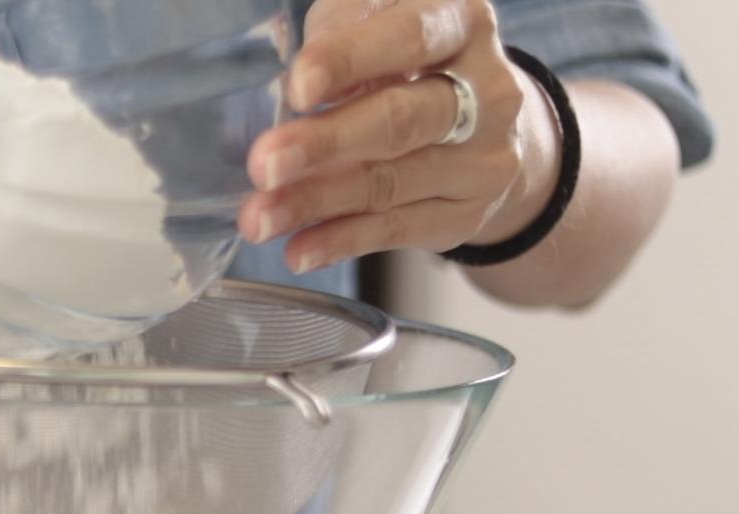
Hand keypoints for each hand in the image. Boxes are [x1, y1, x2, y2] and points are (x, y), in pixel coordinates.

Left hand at [237, 0, 560, 273]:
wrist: (492, 132)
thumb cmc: (415, 67)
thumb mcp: (381, 25)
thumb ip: (342, 32)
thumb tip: (294, 80)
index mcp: (462, 25)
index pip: (408, 38)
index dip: (350, 61)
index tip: (298, 87)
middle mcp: (486, 92)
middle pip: (400, 120)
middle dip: (326, 144)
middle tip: (265, 165)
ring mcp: (481, 160)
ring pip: (390, 183)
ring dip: (316, 202)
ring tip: (260, 217)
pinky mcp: (465, 214)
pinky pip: (395, 230)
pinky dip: (340, 241)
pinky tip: (298, 249)